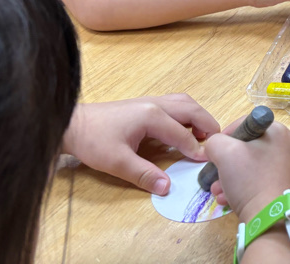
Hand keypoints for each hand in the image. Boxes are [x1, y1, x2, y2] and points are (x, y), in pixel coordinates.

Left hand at [61, 95, 219, 194]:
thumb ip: (143, 174)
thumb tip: (166, 187)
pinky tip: (184, 127)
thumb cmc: (93, 141)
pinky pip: (175, 104)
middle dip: (207, 125)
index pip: (182, 133)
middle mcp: (155, 104)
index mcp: (152, 116)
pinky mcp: (145, 104)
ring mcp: (151, 101)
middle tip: (216, 143)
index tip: (206, 161)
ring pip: (184, 103)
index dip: (196, 148)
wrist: (73, 125)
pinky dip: (187, 113)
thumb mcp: (117, 162)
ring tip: (204, 134)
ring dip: (198, 116)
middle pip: (191, 110)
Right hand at [204, 117, 289, 217]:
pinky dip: (243, 187)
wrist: (270, 217)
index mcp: (279, 131)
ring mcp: (289, 166)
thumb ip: (215, 142)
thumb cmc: (250, 179)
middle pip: (248, 147)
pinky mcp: (285, 184)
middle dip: (226, 163)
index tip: (214, 152)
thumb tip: (216, 147)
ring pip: (252, 165)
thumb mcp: (225, 153)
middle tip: (215, 175)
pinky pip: (259, 179)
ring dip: (230, 177)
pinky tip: (229, 199)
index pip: (246, 124)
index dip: (226, 136)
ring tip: (218, 191)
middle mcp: (288, 145)